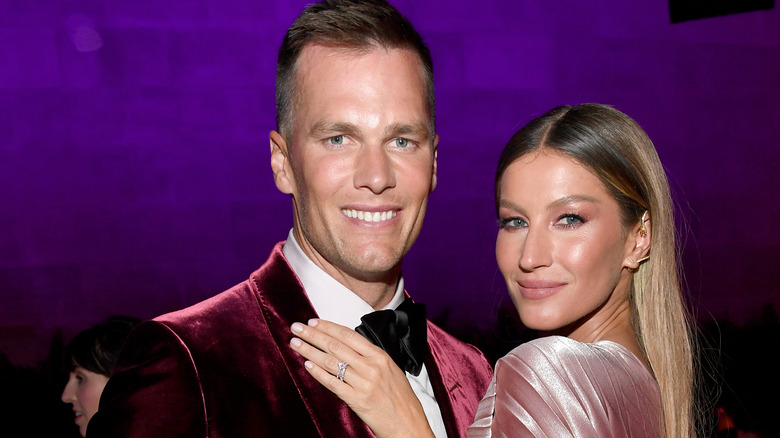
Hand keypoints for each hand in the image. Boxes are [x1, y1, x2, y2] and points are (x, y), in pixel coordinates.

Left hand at [290, 319, 434, 437]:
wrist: (408, 424)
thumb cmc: (399, 397)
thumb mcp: (390, 369)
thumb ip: (370, 357)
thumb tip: (345, 345)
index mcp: (380, 356)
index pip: (349, 335)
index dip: (328, 327)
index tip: (313, 322)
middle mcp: (372, 367)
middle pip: (336, 345)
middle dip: (313, 335)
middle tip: (296, 327)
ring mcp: (364, 383)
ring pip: (331, 362)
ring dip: (309, 351)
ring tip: (295, 343)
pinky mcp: (357, 400)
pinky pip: (333, 383)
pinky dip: (318, 373)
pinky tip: (306, 365)